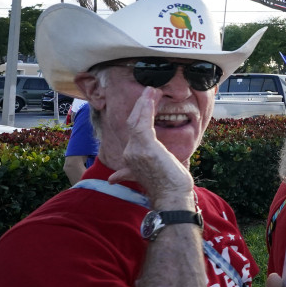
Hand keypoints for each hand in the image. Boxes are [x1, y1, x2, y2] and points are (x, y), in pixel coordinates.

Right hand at [110, 87, 193, 206]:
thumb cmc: (168, 186)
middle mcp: (129, 152)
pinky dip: (146, 108)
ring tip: (151, 90)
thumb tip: (114, 178)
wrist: (172, 196)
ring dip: (144, 103)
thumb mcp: (152, 172)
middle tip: (150, 91)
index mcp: (131, 157)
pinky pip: (142, 122)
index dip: (139, 115)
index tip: (147, 103)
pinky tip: (151, 97)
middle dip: (141, 105)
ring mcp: (135, 150)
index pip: (132, 130)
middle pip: (132, 122)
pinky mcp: (145, 147)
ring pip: (136, 120)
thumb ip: (131, 172)